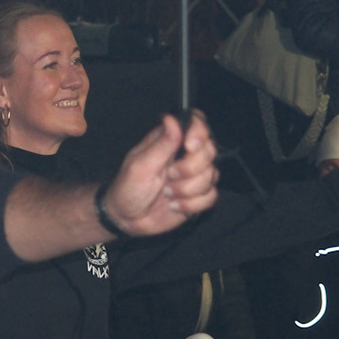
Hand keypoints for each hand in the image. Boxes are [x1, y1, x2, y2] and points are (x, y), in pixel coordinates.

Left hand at [102, 112, 219, 236]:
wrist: (127, 219)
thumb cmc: (127, 189)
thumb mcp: (141, 166)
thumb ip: (161, 144)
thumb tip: (171, 119)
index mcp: (169, 141)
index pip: (196, 123)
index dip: (199, 132)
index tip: (189, 146)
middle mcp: (184, 155)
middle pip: (209, 150)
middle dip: (190, 168)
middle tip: (169, 175)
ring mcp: (193, 175)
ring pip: (211, 175)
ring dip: (186, 189)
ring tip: (166, 193)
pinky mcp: (198, 195)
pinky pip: (211, 196)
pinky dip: (192, 205)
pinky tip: (174, 205)